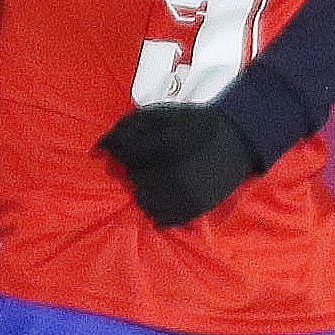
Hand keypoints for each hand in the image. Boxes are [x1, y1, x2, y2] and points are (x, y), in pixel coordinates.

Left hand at [100, 103, 264, 229]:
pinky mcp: (192, 210)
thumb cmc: (194, 124)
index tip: (127, 150)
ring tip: (161, 177)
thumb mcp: (161, 115)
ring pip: (142, 200)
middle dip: (137, 168)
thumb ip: (128, 128)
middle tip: (153, 161)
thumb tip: (97, 151)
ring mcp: (183, 194)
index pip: (121, 154)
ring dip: (145, 189)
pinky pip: (160, 219)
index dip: (119, 151)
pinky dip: (158, 208)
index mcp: (163, 145)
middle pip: (132, 178)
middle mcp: (171, 172)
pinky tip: (167, 194)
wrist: (237, 140)